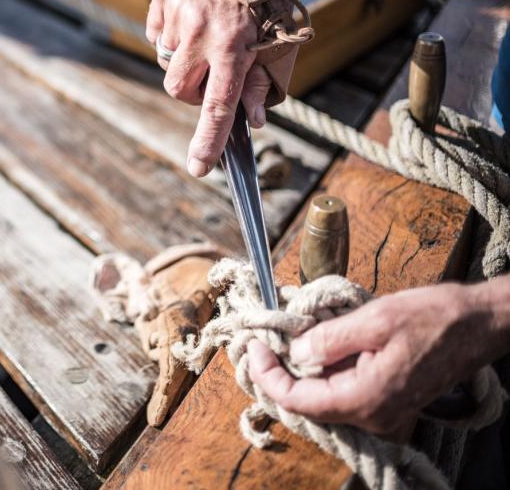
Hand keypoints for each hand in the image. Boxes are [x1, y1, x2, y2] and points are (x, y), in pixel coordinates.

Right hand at [146, 0, 296, 177]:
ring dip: (185, 57)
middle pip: (178, 88)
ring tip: (209, 29)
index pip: (218, 104)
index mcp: (235, 43)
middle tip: (212, 72)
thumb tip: (251, 121)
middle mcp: (202, 28)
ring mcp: (178, 9)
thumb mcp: (280, 38)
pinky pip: (158, 34)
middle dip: (192, 90)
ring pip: (167, 60)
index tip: (198, 167)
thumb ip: (263, 82)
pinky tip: (194, 15)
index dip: (209, 140)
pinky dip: (172, 34)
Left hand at [247, 283, 492, 433]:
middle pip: (308, 404)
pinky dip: (321, 371)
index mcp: (367, 399)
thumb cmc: (433, 317)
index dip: (268, 377)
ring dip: (298, 373)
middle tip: (259, 344)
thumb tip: (295, 353)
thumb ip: (330, 339)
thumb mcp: (374, 319)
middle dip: (278, 375)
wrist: (479, 323)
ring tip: (278, 342)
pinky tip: (311, 345)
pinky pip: (342, 390)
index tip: (252, 348)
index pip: (299, 401)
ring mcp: (381, 410)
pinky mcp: (386, 398)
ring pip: (323, 398)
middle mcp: (373, 415)